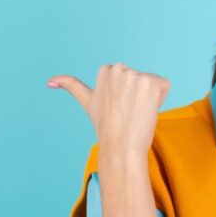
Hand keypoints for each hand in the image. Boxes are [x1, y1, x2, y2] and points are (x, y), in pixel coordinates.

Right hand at [47, 63, 170, 155]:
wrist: (121, 147)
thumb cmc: (107, 127)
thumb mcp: (89, 102)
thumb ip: (72, 86)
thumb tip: (51, 81)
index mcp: (106, 70)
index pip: (130, 77)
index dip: (128, 93)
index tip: (119, 107)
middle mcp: (119, 69)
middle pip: (143, 78)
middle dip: (139, 94)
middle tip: (128, 111)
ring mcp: (134, 75)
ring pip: (154, 82)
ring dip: (150, 97)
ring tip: (136, 112)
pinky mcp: (150, 82)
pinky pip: (165, 86)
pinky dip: (161, 99)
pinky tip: (146, 110)